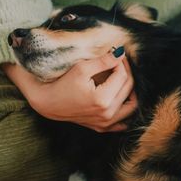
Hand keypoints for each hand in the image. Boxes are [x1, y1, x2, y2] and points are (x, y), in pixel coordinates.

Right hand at [3, 52, 138, 131]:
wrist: (49, 103)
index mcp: (102, 100)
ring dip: (130, 90)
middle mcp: (107, 114)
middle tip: (118, 62)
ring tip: (121, 77)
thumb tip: (121, 53)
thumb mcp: (82, 68)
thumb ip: (104, 61)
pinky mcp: (102, 127)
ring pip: (131, 106)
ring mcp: (105, 123)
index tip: (114, 54)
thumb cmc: (63, 83)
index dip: (120, 62)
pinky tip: (121, 97)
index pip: (122, 76)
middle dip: (126, 72)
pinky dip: (125, 109)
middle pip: (128, 88)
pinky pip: (123, 121)